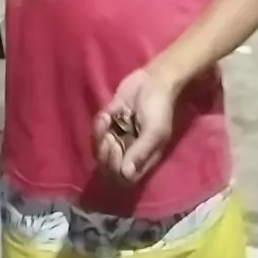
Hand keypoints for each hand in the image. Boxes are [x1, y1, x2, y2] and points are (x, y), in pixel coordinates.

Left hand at [94, 67, 174, 184]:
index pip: (123, 177)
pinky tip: (107, 113)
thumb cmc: (160, 106)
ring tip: (106, 120)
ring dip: (98, 138)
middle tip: (109, 137)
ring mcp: (119, 136)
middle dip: (104, 154)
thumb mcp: (155, 130)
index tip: (117, 148)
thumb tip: (126, 175)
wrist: (154, 79)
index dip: (114, 168)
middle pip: (108, 166)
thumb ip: (141, 152)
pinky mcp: (110, 122)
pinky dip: (99, 124)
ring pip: (99, 149)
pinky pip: (97, 131)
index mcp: (143, 157)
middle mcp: (129, 151)